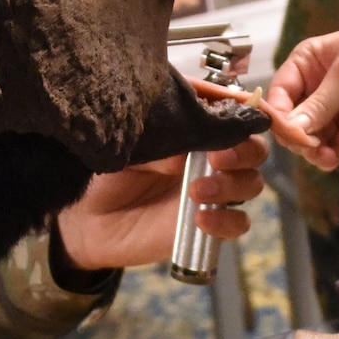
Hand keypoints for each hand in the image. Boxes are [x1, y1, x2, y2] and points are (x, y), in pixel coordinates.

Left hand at [55, 134, 267, 270]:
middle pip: (253, 149)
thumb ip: (162, 140)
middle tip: (217, 158)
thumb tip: (189, 147)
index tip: (238, 114)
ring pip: (250, 184)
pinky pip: (237, 223)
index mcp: (194, 130)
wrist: (85, 220)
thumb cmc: (104, 173)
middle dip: (243, 151)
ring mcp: (211, 192)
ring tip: (196, 191)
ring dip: (232, 185)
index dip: (243, 113)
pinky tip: (199, 219)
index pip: (233, 115)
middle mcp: (208, 158)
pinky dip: (227, 221)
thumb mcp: (129, 146)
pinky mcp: (207, 225)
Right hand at [266, 0, 338, 170]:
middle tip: (309, 145)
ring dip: (312, 150)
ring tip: (323, 155)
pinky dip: (328, 156)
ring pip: (310, 138)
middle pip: (291, 120)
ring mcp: (336, 109)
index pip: (278, 94)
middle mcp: (316, 87)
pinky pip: (333, 146)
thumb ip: (320, 104)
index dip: (278, 115)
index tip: (287, 132)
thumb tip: (291, 129)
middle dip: (296, 136)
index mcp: (306, 63)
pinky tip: (331, 160)